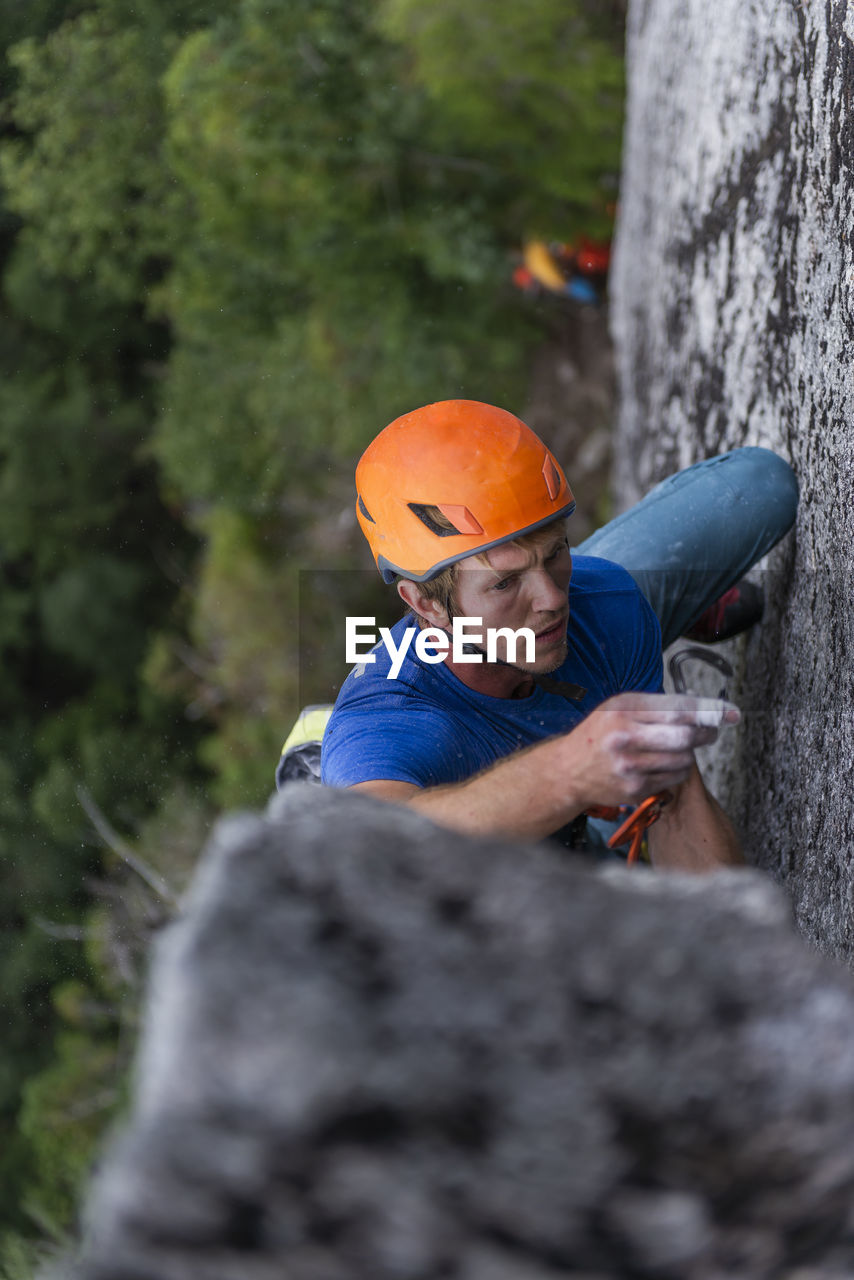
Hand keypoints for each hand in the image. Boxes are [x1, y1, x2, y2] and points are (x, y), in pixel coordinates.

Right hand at [564, 692, 739, 806]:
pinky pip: (674, 778)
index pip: (678, 710)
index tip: (728, 712)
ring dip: (690, 752)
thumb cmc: (598, 734)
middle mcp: (625, 738)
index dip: (708, 711)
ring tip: (679, 747)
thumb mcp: (619, 708)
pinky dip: (678, 769)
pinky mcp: (635, 789)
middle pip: (685, 736)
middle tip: (712, 731)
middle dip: (707, 733)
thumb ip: (656, 705)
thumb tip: (700, 706)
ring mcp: (630, 767)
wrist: (569, 771)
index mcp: (623, 711)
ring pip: (684, 759)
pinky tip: (665, 763)